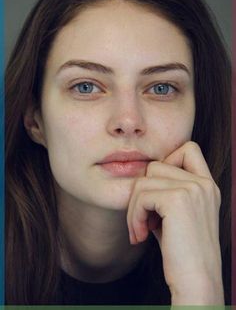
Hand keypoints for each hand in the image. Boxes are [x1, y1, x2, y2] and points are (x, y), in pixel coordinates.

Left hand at [127, 141, 223, 304]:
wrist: (196, 283)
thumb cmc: (180, 252)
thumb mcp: (175, 215)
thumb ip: (165, 190)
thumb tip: (140, 175)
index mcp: (207, 185)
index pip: (188, 148)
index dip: (166, 163)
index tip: (157, 194)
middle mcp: (204, 183)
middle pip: (154, 166)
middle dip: (141, 193)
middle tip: (142, 220)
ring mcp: (194, 189)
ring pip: (144, 180)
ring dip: (134, 207)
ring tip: (140, 230)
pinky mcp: (178, 199)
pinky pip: (141, 196)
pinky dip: (134, 216)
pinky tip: (141, 236)